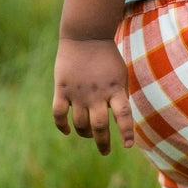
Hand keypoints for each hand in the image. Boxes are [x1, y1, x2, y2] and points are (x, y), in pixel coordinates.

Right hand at [52, 37, 133, 154]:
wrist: (86, 36)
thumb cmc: (107, 57)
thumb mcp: (121, 74)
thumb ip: (120, 95)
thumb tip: (119, 118)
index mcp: (115, 89)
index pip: (123, 115)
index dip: (126, 132)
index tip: (128, 146)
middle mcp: (97, 94)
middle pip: (99, 126)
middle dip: (102, 143)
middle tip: (106, 152)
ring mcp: (78, 93)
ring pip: (80, 124)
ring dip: (85, 133)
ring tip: (89, 135)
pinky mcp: (62, 89)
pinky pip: (59, 115)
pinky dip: (62, 126)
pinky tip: (67, 131)